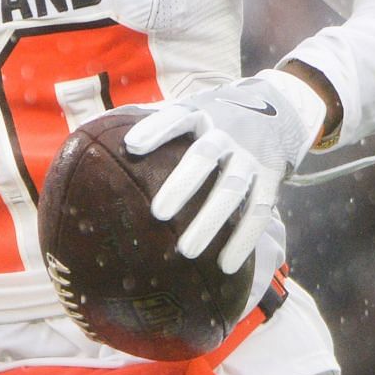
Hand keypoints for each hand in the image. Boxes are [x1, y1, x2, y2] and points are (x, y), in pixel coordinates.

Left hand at [121, 69, 325, 273]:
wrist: (281, 109)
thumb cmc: (214, 117)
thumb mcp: (190, 108)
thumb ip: (151, 119)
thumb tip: (92, 128)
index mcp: (200, 113)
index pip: (176, 117)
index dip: (155, 129)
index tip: (131, 146)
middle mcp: (227, 132)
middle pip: (205, 155)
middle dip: (182, 183)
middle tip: (158, 214)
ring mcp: (251, 156)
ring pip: (232, 189)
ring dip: (211, 220)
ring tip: (187, 251)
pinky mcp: (272, 178)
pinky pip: (259, 212)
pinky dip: (244, 239)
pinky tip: (226, 265)